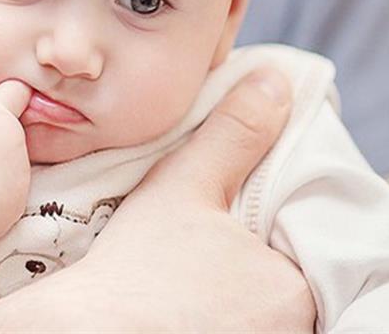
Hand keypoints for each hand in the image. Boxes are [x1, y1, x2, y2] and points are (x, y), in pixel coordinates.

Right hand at [0, 68, 314, 330]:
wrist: (81, 332)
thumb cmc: (133, 267)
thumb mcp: (184, 187)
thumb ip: (234, 133)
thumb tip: (277, 79)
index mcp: (296, 289)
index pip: (307, 236)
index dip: (276, 212)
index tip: (241, 202)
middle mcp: (292, 331)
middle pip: (291, 272)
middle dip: (262, 247)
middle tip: (217, 232)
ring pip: (267, 302)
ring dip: (245, 278)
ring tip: (202, 261)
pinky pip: (244, 320)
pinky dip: (226, 307)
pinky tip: (193, 292)